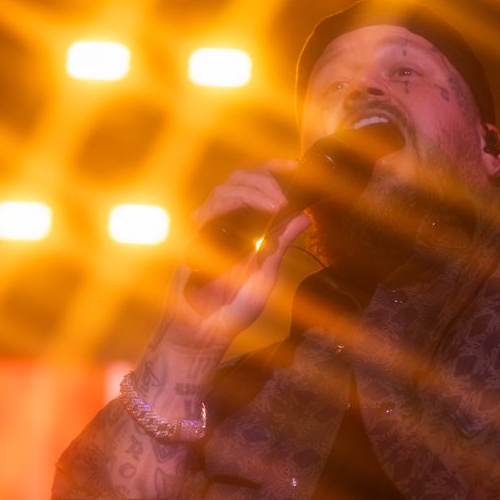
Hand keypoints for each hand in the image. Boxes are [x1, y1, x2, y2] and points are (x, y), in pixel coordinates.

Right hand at [162, 160, 311, 352]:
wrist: (207, 333)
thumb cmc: (233, 307)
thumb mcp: (267, 272)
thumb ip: (282, 243)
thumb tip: (306, 217)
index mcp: (244, 225)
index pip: (255, 185)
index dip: (272, 171)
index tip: (294, 167)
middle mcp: (225, 222)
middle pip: (239, 180)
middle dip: (265, 179)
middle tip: (286, 192)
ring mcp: (208, 229)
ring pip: (225, 189)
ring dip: (253, 190)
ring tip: (276, 203)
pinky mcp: (193, 240)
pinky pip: (207, 212)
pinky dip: (231, 206)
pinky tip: (252, 214)